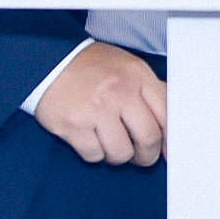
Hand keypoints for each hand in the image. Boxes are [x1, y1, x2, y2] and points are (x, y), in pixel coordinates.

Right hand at [34, 41, 166, 167]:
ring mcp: (95, 110)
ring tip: (113, 145)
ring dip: (119, 156)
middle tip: (142, 157)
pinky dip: (95, 154)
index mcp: (137, 76)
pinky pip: (94, 155)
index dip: (169, 139)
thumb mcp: (128, 67)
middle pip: (148, 138)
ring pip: (121, 153)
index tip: (167, 151)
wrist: (49, 61)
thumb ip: (149, 90)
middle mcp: (119, 92)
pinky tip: (91, 139)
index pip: (167, 114)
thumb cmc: (92, 67)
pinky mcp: (73, 126)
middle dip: (147, 156)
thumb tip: (170, 121)